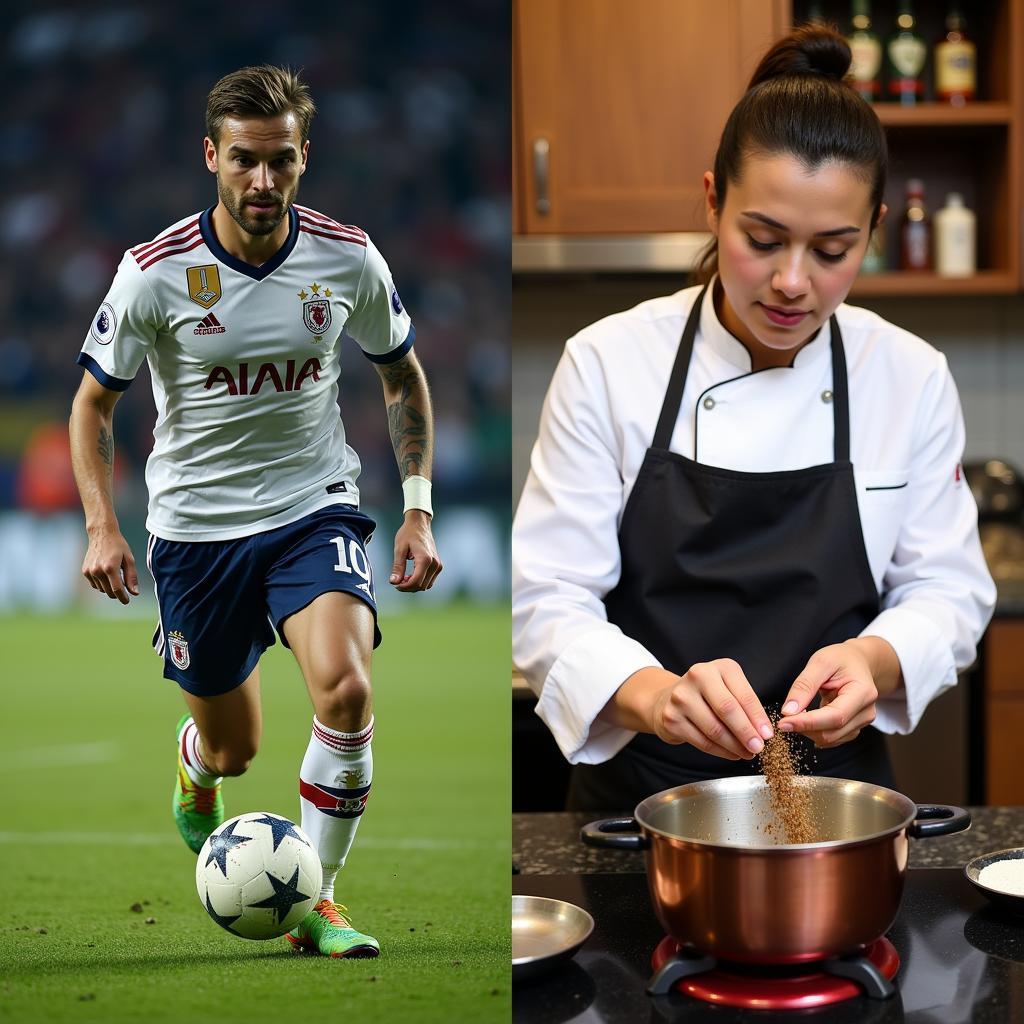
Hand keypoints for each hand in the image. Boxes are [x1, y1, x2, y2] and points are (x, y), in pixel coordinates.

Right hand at [82, 526, 138, 604]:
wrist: (101, 534)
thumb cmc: (118, 546)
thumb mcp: (129, 559)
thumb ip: (131, 577)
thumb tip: (134, 593)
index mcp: (110, 568)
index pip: (117, 590)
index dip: (123, 597)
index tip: (127, 601)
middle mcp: (98, 571)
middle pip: (109, 591)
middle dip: (118, 593)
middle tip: (124, 587)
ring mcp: (89, 571)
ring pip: (102, 589)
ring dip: (109, 587)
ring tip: (115, 575)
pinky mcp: (85, 571)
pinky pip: (95, 584)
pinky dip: (101, 583)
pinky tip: (106, 574)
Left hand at [389, 509, 441, 591]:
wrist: (419, 524)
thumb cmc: (408, 533)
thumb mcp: (399, 549)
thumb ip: (397, 567)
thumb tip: (394, 582)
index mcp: (425, 559)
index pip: (416, 582)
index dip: (404, 587)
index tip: (395, 584)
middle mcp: (434, 564)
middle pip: (421, 586)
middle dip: (408, 587)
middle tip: (397, 580)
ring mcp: (438, 565)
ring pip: (426, 585)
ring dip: (414, 585)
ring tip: (403, 577)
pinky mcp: (438, 565)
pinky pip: (429, 580)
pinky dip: (420, 581)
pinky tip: (411, 575)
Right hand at [644, 661, 774, 760]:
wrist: (670, 698)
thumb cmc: (708, 695)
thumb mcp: (729, 690)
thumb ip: (745, 707)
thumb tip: (762, 733)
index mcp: (719, 667)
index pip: (743, 695)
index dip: (757, 717)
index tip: (767, 734)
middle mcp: (697, 677)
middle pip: (727, 709)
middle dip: (746, 732)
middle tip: (758, 747)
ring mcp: (681, 698)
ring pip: (715, 729)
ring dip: (735, 746)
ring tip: (747, 753)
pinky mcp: (672, 719)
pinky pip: (702, 742)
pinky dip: (721, 752)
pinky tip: (731, 753)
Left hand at [778, 638, 897, 746]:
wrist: (858, 662)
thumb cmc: (840, 659)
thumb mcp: (820, 662)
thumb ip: (804, 685)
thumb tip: (789, 711)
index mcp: (863, 692)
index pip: (835, 717)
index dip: (808, 723)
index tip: (783, 723)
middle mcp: (866, 711)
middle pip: (832, 732)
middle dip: (804, 728)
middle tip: (784, 716)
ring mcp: (862, 722)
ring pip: (830, 739)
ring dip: (808, 731)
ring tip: (797, 712)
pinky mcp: (854, 727)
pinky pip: (832, 738)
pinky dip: (815, 732)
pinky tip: (807, 719)